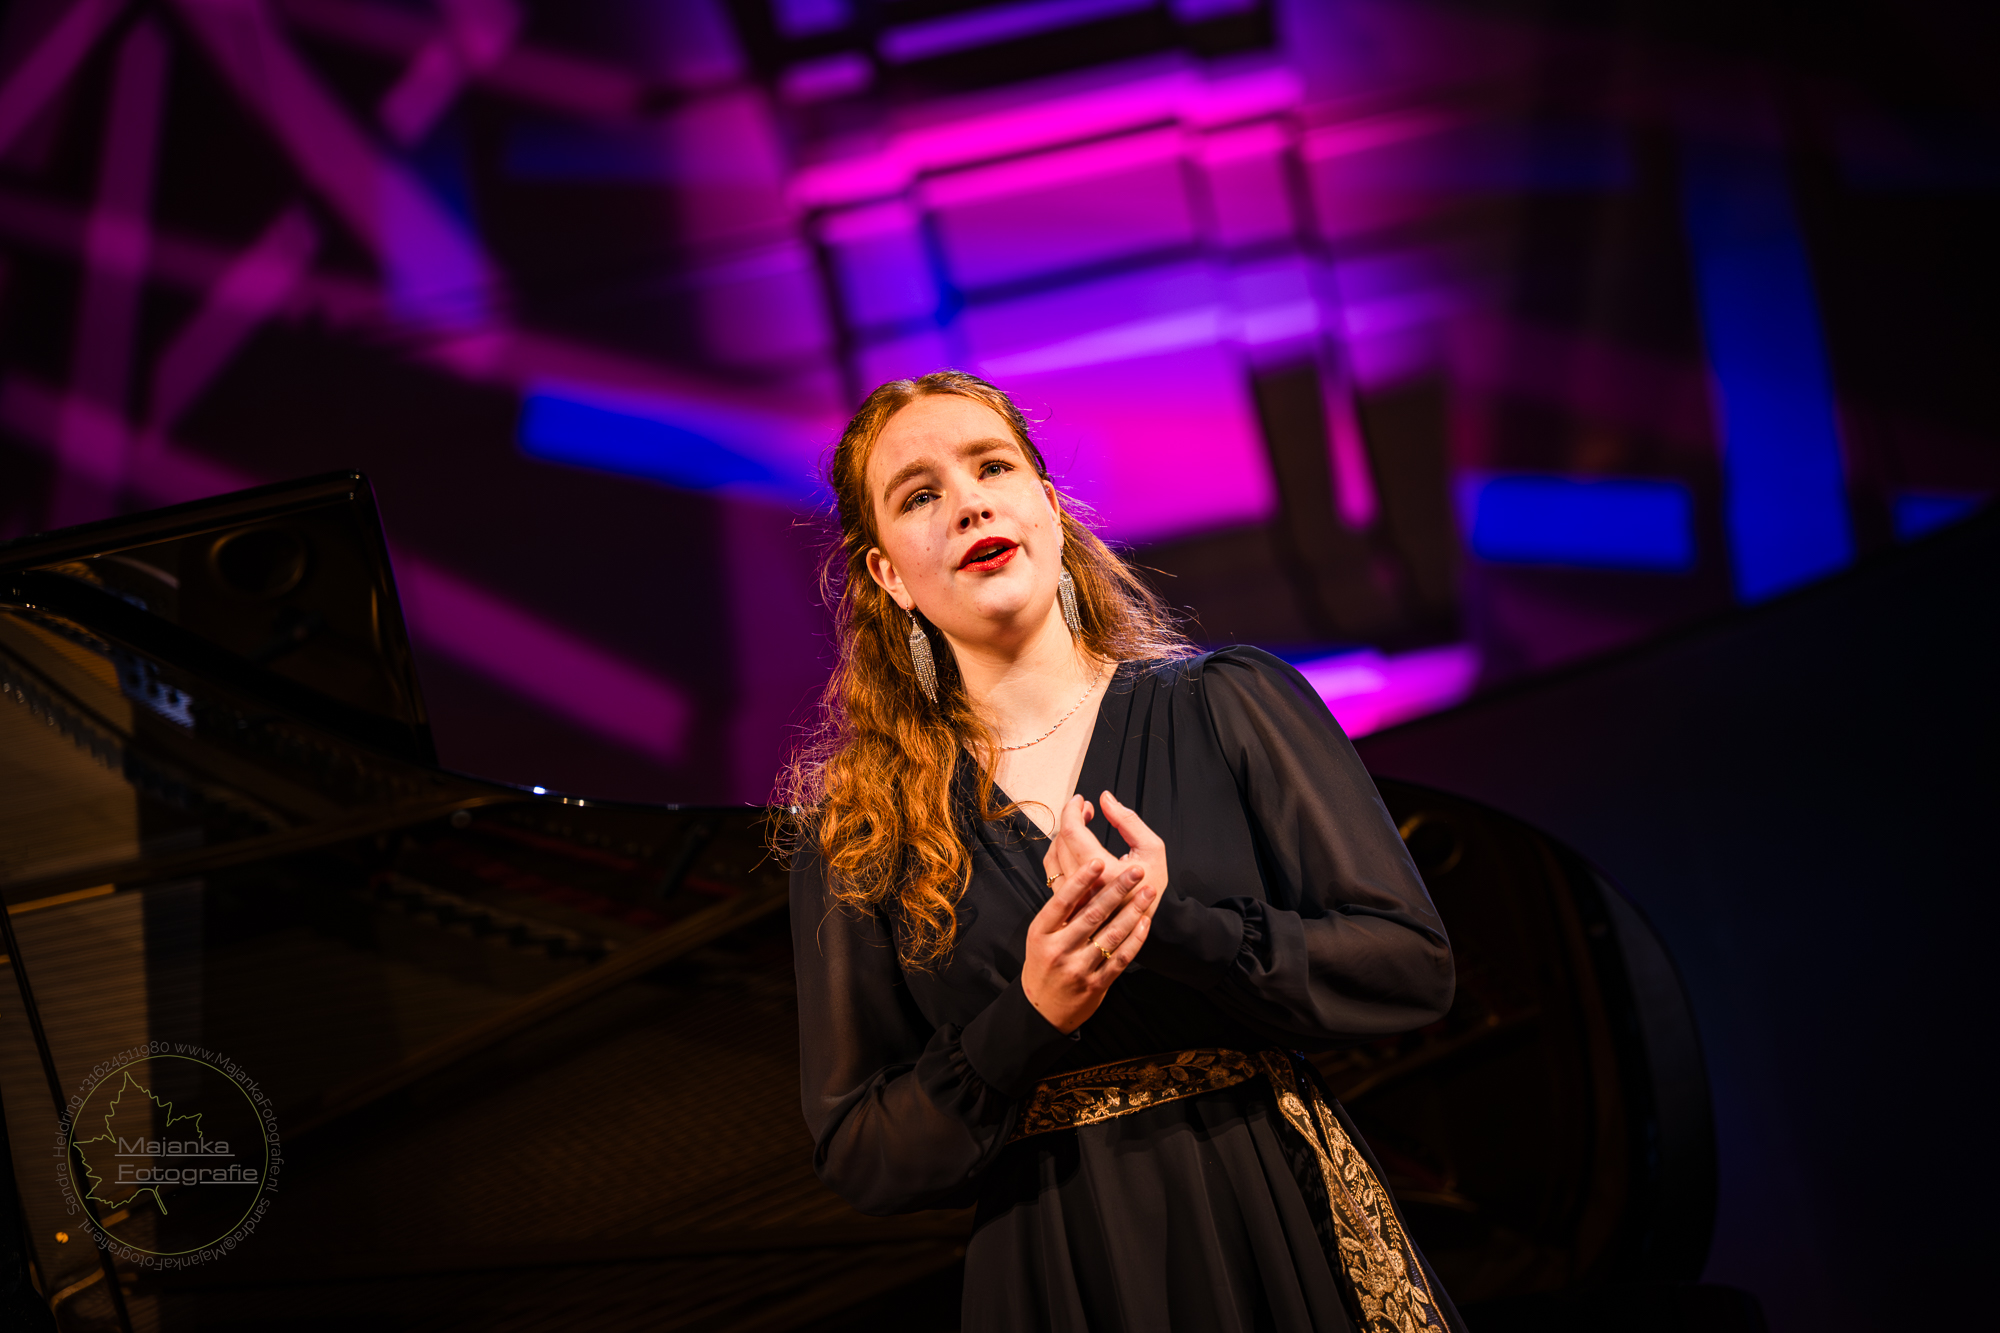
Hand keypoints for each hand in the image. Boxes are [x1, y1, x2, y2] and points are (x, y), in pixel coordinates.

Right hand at [1021, 858, 1154, 1033]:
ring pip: (1111, 935)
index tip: (1099, 860)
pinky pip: (1120, 958)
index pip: (1062, 901)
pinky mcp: (1096, 984)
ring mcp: (1078, 969)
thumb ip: (1059, 912)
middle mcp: (1058, 950)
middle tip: (1137, 870)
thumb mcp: (1040, 937)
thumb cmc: (1043, 962)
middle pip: (1092, 915)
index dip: (1081, 880)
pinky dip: (1135, 939)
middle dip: (1118, 889)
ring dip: (1133, 911)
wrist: (1042, 1008)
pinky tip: (1145, 922)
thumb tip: (1080, 875)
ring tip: (1148, 891)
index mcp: (1040, 933)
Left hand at [1043, 791, 1169, 902]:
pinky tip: (1074, 848)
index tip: (1079, 800)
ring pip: (1052, 858)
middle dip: (1070, 819)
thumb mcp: (1152, 849)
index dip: (1072, 810)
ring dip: (1062, 836)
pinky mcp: (1068, 904)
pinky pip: (1052, 874)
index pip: (1072, 833)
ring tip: (1080, 827)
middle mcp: (1084, 888)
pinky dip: (1059, 854)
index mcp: (1105, 873)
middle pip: (1061, 843)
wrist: (1143, 924)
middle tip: (1086, 810)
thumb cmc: (1151, 888)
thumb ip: (1128, 820)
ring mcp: (1073, 898)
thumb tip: (1105, 798)